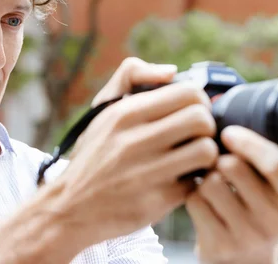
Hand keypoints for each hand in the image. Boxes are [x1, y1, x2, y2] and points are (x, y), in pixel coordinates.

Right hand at [52, 57, 219, 247]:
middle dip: (206, 127)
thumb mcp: (102, 109)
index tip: (191, 112)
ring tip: (191, 158)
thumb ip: (131, 76)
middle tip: (195, 136)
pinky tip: (180, 180)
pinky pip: (197, 183)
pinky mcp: (157, 202)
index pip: (188, 93)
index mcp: (125, 113)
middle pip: (202, 119)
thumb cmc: (93, 154)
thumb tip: (172, 71)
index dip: (197, 101)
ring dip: (205, 155)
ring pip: (206, 151)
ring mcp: (147, 172)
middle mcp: (135, 140)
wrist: (70, 206)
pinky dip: (193, 182)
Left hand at [186, 126, 277, 263]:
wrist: (243, 257)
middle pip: (233, 167)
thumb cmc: (252, 205)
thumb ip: (259, 158)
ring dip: (204, 179)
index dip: (247, 141)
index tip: (228, 133)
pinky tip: (202, 202)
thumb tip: (222, 118)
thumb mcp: (269, 185)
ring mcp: (248, 236)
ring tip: (212, 186)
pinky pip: (194, 201)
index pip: (275, 162)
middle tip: (217, 164)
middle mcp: (277, 220)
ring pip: (210, 183)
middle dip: (218, 159)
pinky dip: (192, 195)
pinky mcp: (220, 245)